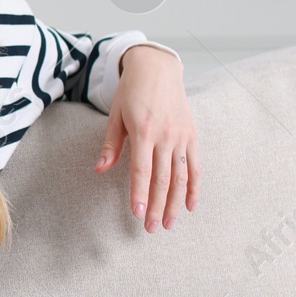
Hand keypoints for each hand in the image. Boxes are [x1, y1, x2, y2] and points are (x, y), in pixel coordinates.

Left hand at [95, 44, 197, 231]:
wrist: (158, 67)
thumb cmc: (132, 91)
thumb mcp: (116, 115)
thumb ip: (111, 144)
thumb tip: (100, 169)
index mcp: (144, 130)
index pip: (142, 170)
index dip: (140, 193)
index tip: (138, 213)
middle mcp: (166, 135)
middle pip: (163, 178)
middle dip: (157, 206)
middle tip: (151, 228)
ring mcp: (182, 136)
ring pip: (181, 176)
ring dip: (175, 202)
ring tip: (168, 223)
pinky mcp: (192, 135)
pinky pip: (195, 165)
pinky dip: (194, 187)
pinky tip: (190, 206)